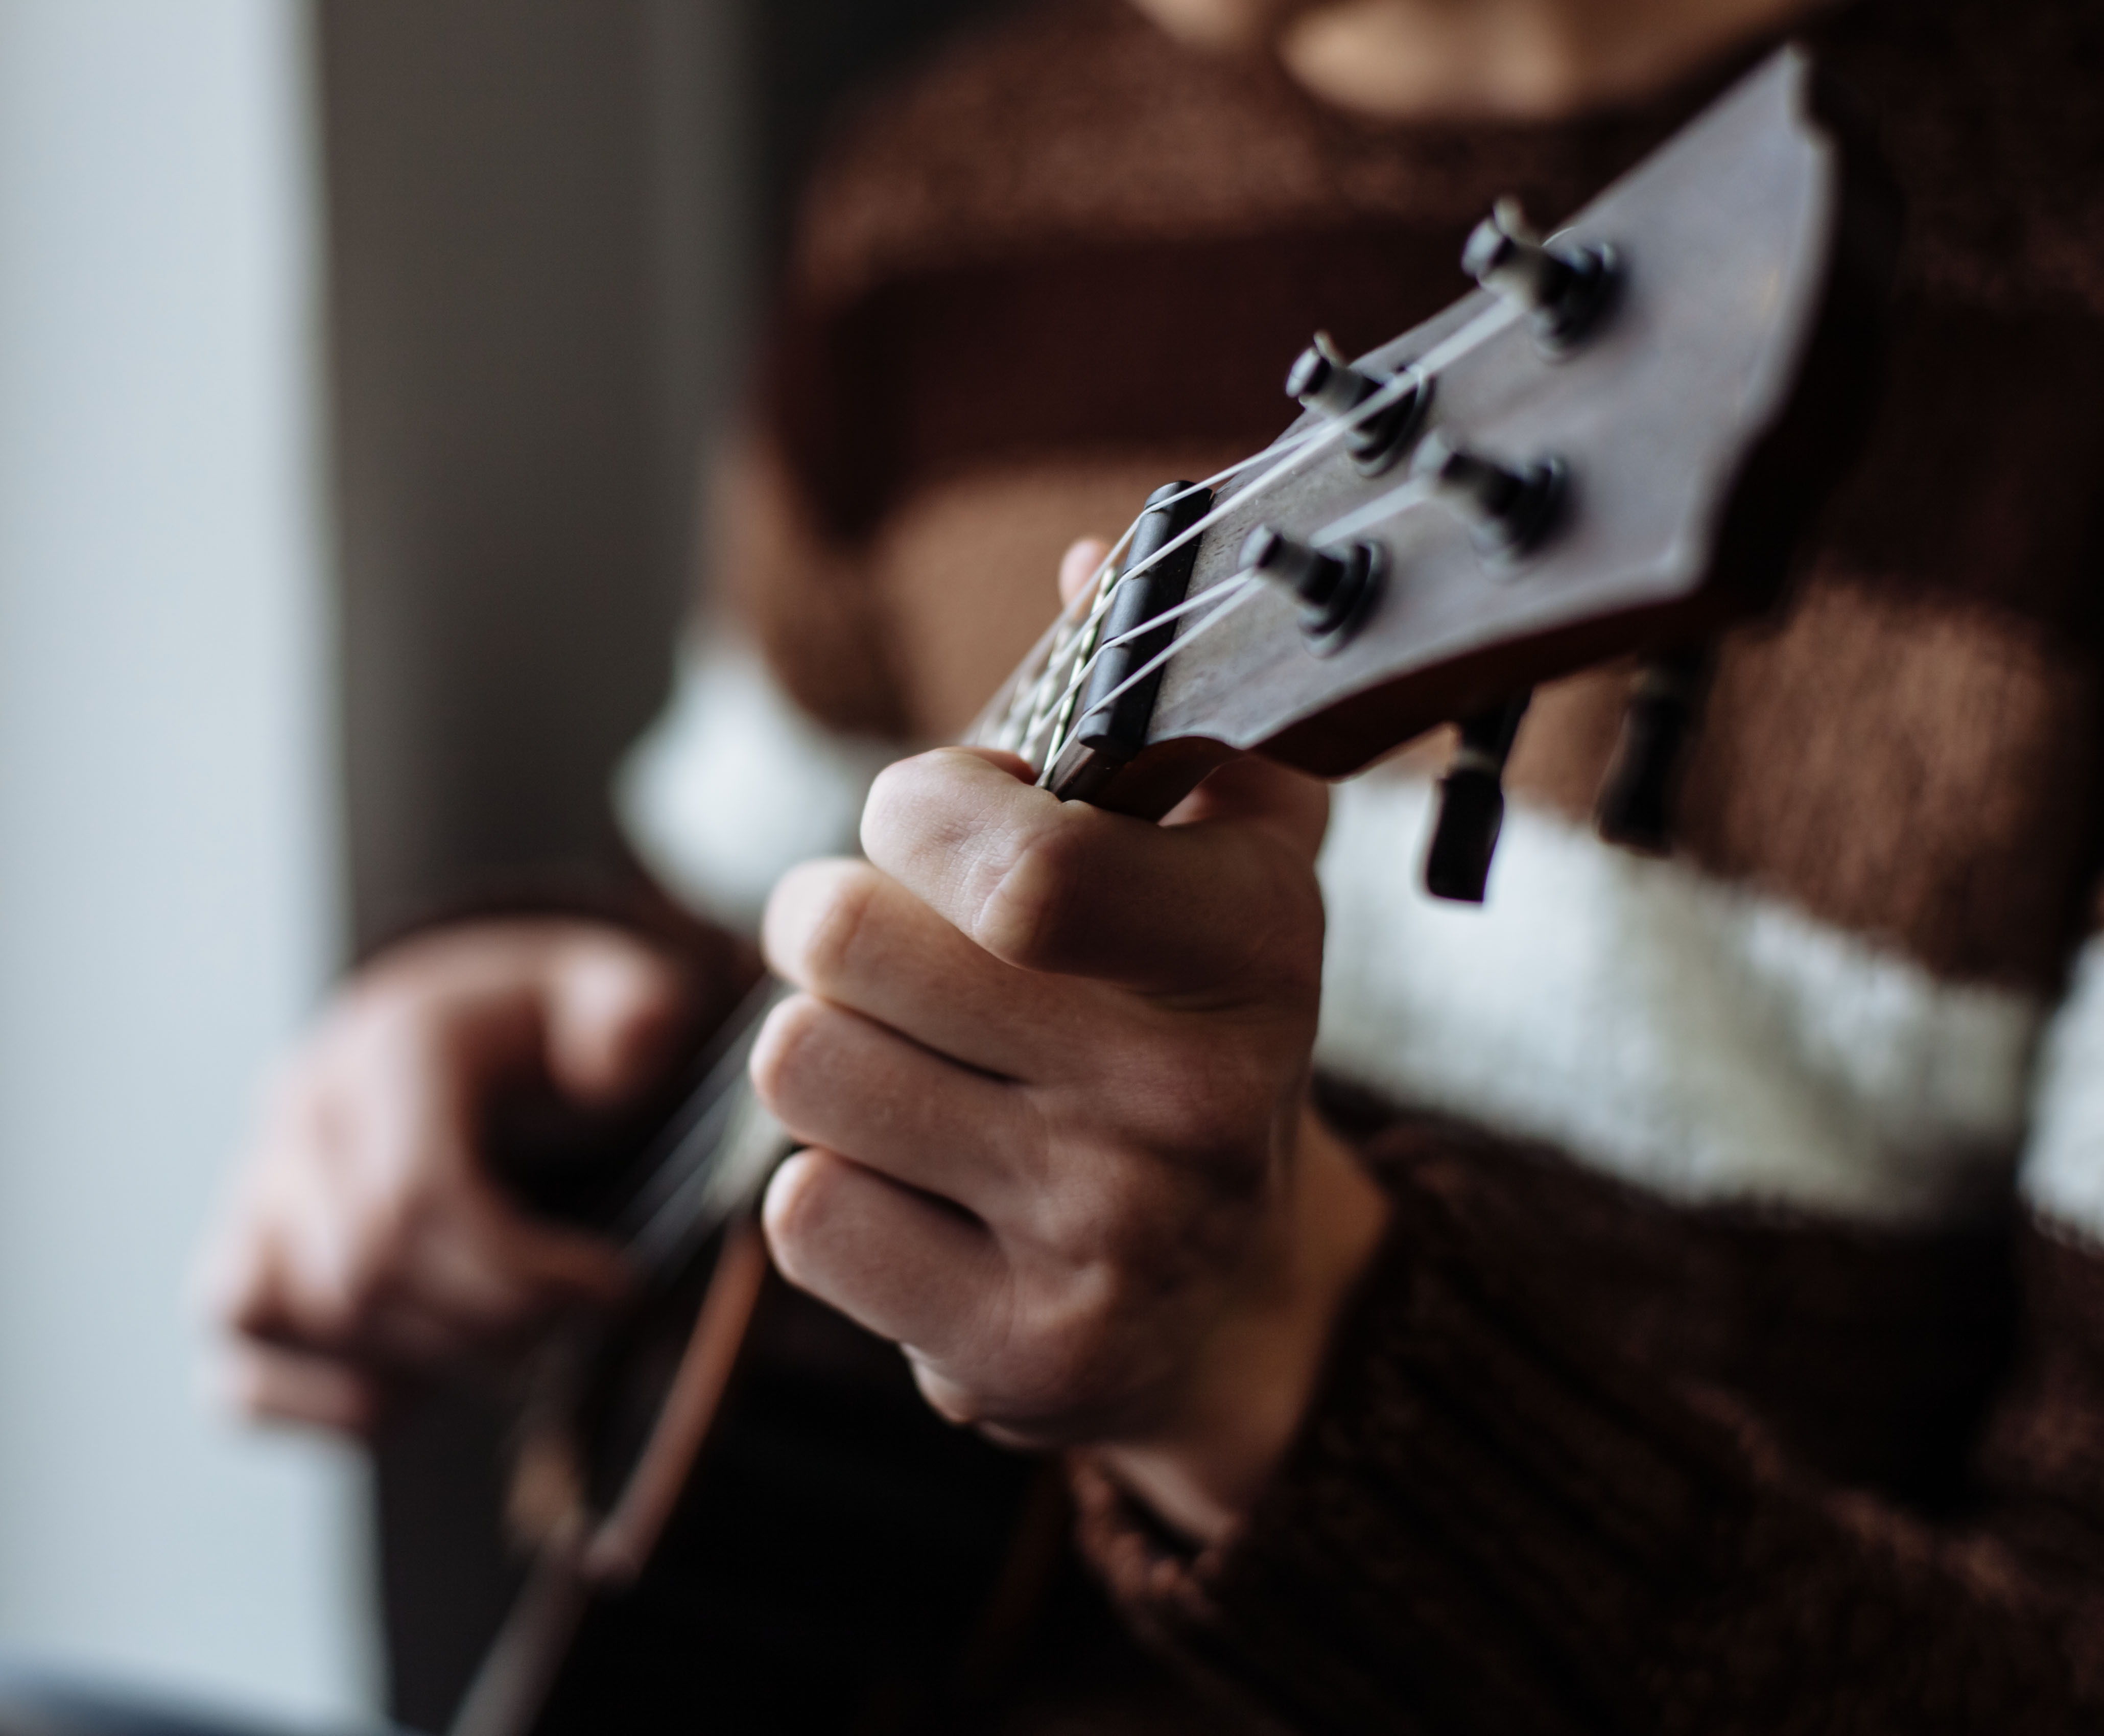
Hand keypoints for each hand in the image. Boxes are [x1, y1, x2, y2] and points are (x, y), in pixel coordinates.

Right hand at [200, 920, 697, 1433]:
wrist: (493, 1037)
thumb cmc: (567, 1033)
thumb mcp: (625, 998)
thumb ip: (639, 1012)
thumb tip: (633, 1041)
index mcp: (393, 1046)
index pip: (418, 1200)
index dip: (523, 1274)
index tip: (617, 1293)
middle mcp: (301, 1114)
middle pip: (360, 1273)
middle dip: (490, 1325)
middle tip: (579, 1326)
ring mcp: (256, 1193)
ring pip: (282, 1316)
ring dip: (413, 1361)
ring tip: (512, 1343)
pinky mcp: (240, 1267)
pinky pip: (235, 1374)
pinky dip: (328, 1405)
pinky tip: (428, 1382)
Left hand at [752, 544, 1389, 1542]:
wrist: (1225, 1299)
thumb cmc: (1187, 1032)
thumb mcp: (1217, 861)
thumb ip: (1155, 703)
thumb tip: (1086, 548)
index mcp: (1255, 950)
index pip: (1017, 857)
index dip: (919, 811)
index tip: (938, 822)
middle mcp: (1194, 1099)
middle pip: (846, 939)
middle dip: (836, 919)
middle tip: (890, 949)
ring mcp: (1107, 1241)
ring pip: (800, 1066)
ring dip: (830, 1052)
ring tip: (913, 1069)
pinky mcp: (1012, 1358)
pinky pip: (802, 1214)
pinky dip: (836, 1190)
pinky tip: (925, 1191)